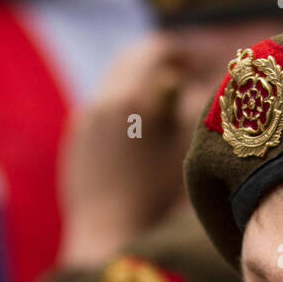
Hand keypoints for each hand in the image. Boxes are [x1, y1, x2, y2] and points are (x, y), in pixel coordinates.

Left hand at [57, 33, 195, 266]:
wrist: (109, 231)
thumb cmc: (157, 191)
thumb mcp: (189, 143)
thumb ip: (198, 103)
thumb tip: (206, 81)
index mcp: (133, 96)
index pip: (157, 51)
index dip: (182, 53)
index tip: (198, 65)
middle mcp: (104, 101)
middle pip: (131, 63)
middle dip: (157, 64)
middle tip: (183, 77)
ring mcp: (86, 119)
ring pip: (115, 86)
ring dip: (139, 88)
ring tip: (162, 110)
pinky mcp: (76, 139)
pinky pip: (102, 110)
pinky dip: (122, 111)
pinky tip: (138, 136)